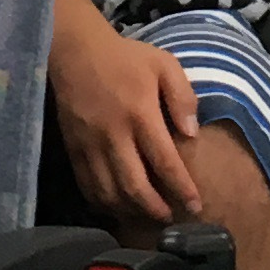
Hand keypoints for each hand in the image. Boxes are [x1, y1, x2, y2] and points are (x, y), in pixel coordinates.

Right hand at [53, 15, 202, 227]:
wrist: (75, 51)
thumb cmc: (125, 58)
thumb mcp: (164, 64)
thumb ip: (183, 97)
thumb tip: (192, 135)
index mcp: (140, 114)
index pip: (164, 161)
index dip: (181, 188)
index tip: (195, 206)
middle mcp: (114, 135)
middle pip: (134, 186)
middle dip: (155, 209)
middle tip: (171, 219)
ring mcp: (90, 145)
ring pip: (109, 192)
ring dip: (130, 211)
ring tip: (147, 216)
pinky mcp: (73, 149)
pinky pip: (87, 186)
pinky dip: (103, 203)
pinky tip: (117, 207)